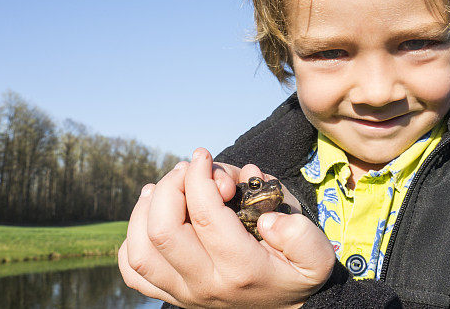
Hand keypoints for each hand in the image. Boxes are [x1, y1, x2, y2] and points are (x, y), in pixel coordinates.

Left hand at [119, 148, 334, 307]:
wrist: (287, 307)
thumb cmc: (297, 269)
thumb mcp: (317, 254)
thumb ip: (301, 235)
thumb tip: (266, 218)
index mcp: (242, 269)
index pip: (204, 215)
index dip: (199, 176)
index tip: (204, 156)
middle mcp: (206, 285)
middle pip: (163, 231)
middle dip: (171, 186)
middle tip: (188, 168)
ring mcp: (184, 293)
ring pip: (140, 251)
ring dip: (145, 209)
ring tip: (165, 186)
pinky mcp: (172, 295)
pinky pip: (134, 272)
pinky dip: (133, 240)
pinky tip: (151, 216)